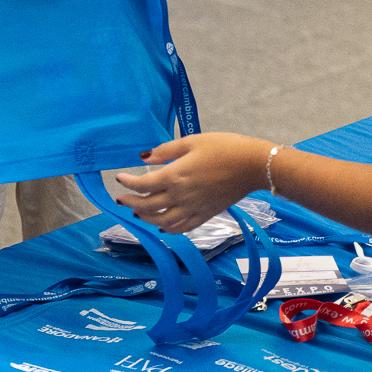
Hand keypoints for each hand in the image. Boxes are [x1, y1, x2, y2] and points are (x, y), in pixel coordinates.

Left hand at [113, 133, 268, 234]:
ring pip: (162, 221)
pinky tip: (163, 226)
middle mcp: (181, 196)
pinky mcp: (206, 215)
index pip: (143, 185)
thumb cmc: (223, 147)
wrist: (252, 165)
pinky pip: (183, 228)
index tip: (119, 178)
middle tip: (121, 199)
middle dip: (131, 203)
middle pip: (148, 206)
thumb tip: (144, 157)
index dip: (128, 183)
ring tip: (138, 213)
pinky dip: (170, 229)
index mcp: (175, 176)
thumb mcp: (191, 141)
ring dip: (146, 219)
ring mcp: (194, 208)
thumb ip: (166, 150)